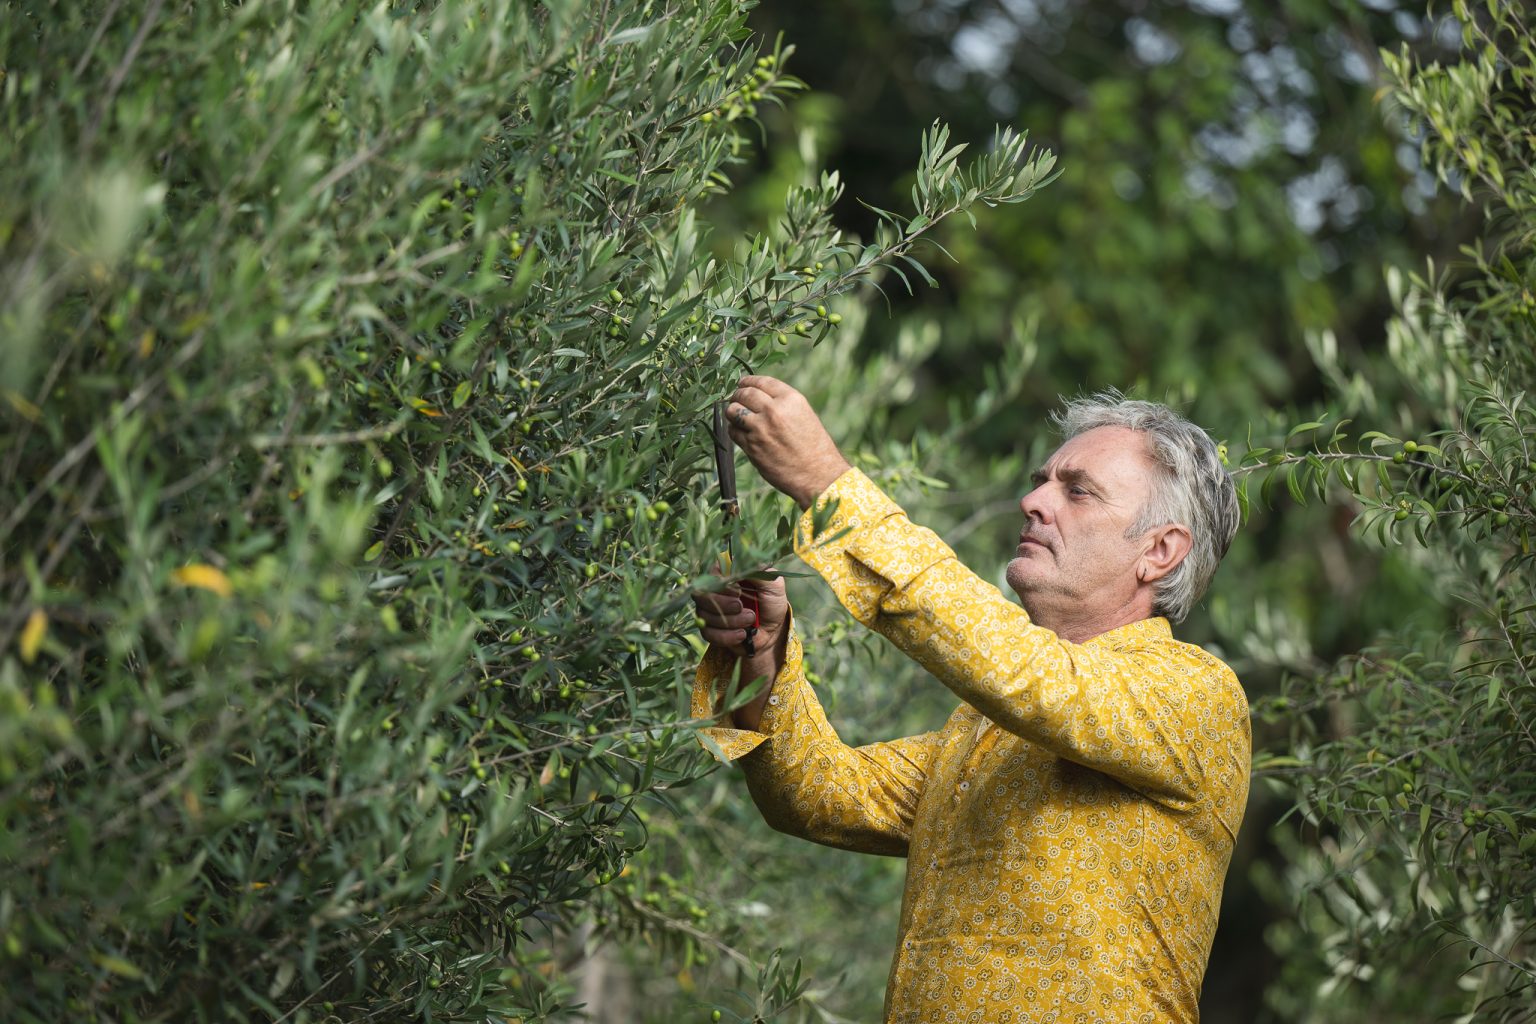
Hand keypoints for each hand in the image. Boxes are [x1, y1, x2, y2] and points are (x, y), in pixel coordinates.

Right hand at [692, 573, 788, 657]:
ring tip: (750, 620)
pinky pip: (708, 633)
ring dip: (731, 621)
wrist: (772, 632)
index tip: (739, 592)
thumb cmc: (772, 603)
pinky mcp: (708, 629)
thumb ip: (761, 572)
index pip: (712, 573)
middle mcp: (713, 590)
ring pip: (705, 615)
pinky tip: (742, 634)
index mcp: (727, 573)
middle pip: (702, 595)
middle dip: (724, 605)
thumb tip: (747, 559)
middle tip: (742, 607)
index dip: (722, 585)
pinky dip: (727, 636)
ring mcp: (708, 609)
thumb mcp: (773, 585)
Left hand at [725, 375, 850, 508]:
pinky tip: (741, 432)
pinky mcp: (751, 447)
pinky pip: (733, 432)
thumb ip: (782, 403)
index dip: (748, 381)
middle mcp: (774, 411)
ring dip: (732, 411)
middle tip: (736, 398)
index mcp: (791, 399)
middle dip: (738, 395)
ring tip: (736, 415)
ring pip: (733, 411)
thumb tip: (758, 397)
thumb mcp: (804, 414)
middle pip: (745, 394)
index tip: (743, 383)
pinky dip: (734, 430)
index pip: (762, 381)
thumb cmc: (814, 446)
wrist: (818, 474)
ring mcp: (760, 429)